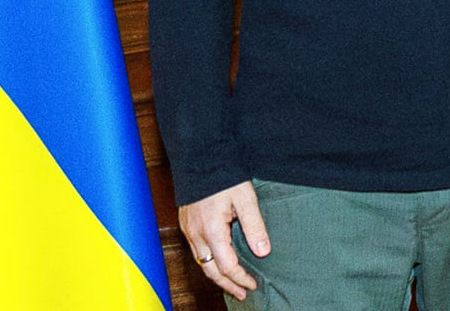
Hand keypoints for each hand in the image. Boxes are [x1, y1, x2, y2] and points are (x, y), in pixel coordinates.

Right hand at [178, 180, 268, 301]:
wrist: (201, 155)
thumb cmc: (224, 174)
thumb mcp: (245, 198)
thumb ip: (254, 226)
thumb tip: (263, 252)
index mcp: (211, 230)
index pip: (226, 265)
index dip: (240, 278)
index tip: (252, 284)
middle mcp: (196, 233)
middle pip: (210, 270)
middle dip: (227, 284)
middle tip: (242, 293)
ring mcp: (189, 229)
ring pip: (201, 261)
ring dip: (216, 275)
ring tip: (232, 283)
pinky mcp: (187, 223)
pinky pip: (197, 250)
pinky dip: (208, 261)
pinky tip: (218, 261)